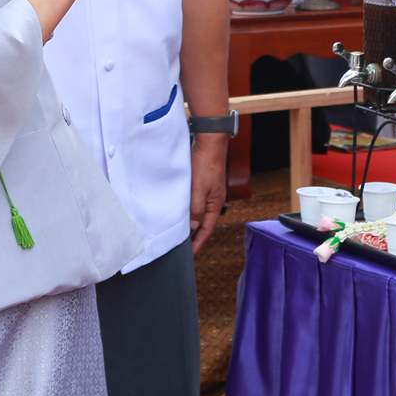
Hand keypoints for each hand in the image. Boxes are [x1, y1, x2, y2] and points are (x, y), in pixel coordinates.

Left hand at [190, 133, 227, 252]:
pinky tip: (181, 208)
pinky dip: (189, 208)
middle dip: (195, 234)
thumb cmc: (206, 164)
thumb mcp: (198, 189)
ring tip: (179, 229)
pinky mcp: (203, 182)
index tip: (191, 253)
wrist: (210, 142)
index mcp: (215, 203)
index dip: (199, 242)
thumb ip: (196, 209)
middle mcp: (214, 199)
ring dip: (191, 220)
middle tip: (182, 244)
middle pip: (204, 222)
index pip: (207, 229)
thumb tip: (194, 226)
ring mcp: (209, 191)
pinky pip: (196, 200)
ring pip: (199, 211)